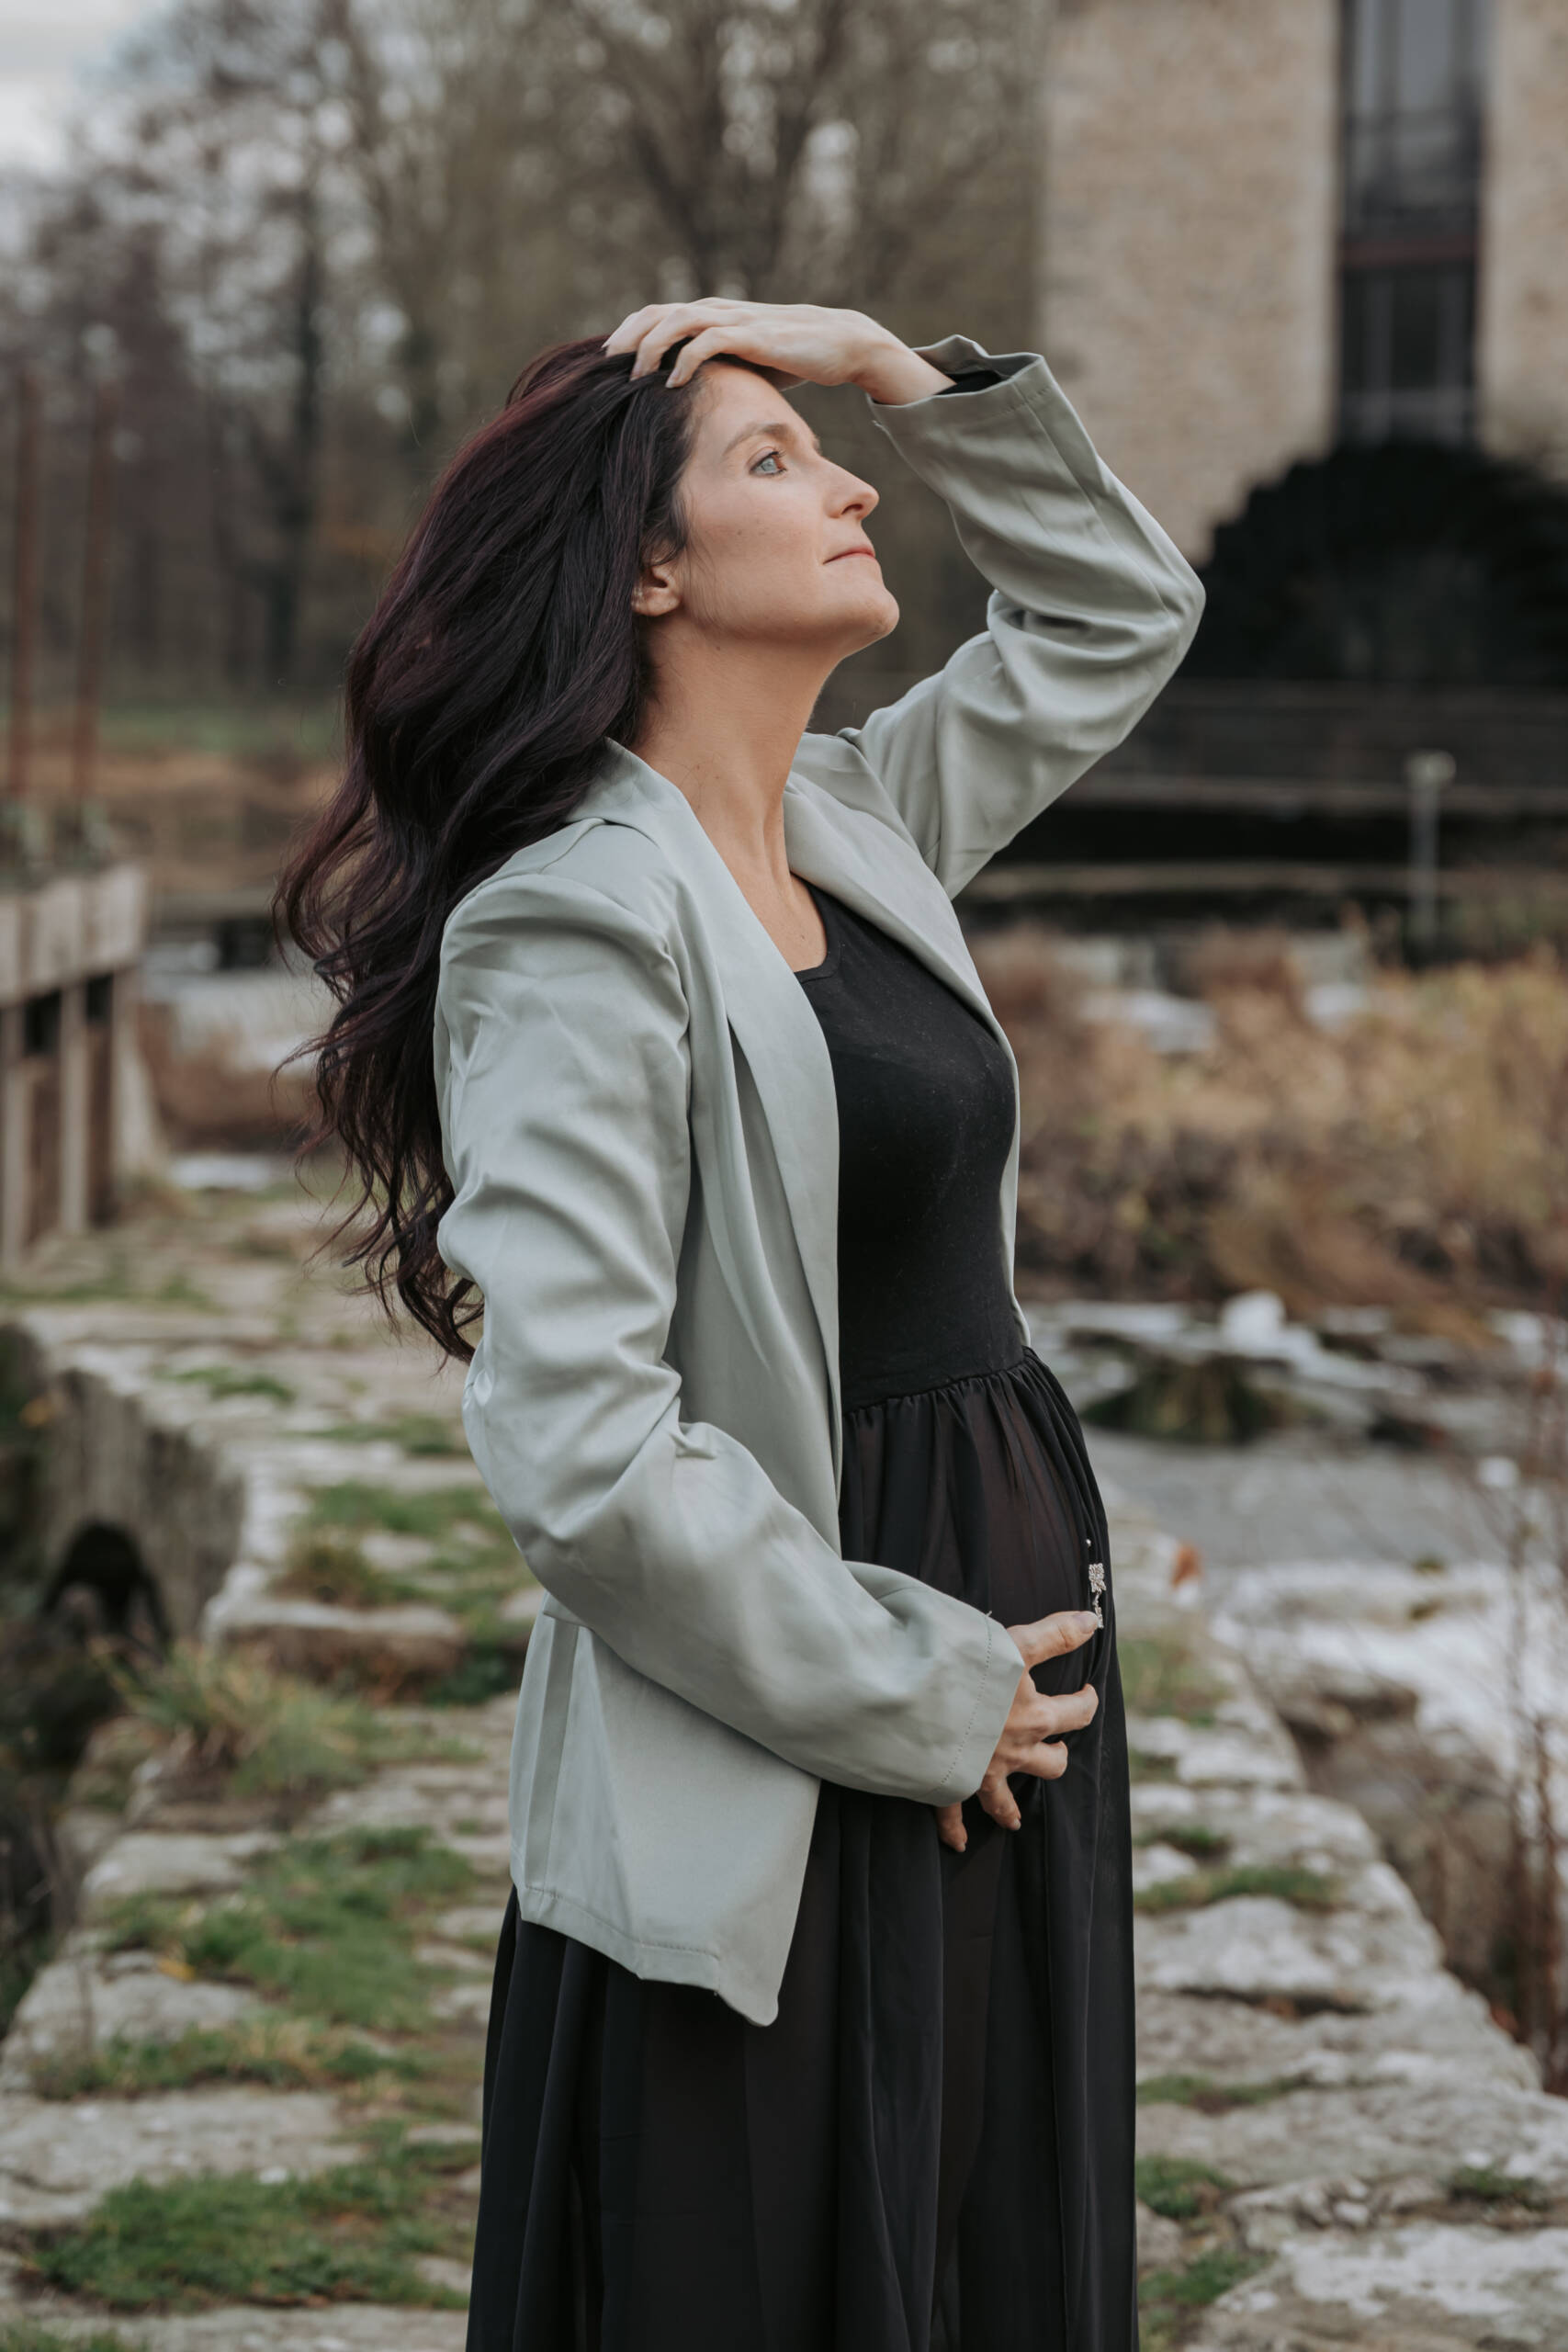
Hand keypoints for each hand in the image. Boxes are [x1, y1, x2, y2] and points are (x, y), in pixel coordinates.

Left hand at [600, 297, 951, 404]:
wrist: (841, 344)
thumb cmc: (793, 357)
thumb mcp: (745, 363)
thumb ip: (716, 369)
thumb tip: (688, 398)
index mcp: (712, 315)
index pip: (656, 315)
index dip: (628, 334)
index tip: (607, 363)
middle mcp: (717, 310)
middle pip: (656, 313)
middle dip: (627, 338)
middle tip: (604, 367)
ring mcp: (735, 319)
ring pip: (677, 321)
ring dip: (650, 348)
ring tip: (634, 377)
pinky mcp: (753, 335)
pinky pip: (709, 341)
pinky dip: (686, 361)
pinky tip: (672, 384)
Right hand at [934, 1609, 1099, 1852]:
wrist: (917, 1700)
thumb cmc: (965, 1666)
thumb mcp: (1014, 1642)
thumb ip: (1054, 1635)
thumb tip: (1090, 1622)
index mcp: (1034, 1716)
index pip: (1077, 1712)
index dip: (1087, 1702)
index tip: (1088, 1692)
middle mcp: (1014, 1750)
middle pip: (1050, 1764)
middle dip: (1056, 1758)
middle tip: (1056, 1749)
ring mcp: (982, 1771)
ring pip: (1005, 1800)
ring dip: (1010, 1809)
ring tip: (1013, 1819)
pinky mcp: (950, 1783)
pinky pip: (952, 1816)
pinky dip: (954, 1830)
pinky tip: (957, 1841)